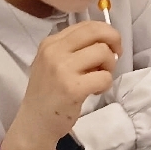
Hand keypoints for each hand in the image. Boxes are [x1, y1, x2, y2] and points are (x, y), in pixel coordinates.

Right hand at [1, 21, 119, 149]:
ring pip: (103, 53)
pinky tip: (95, 91)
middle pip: (97, 32)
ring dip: (109, 67)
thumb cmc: (48, 93)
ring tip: (98, 79)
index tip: (110, 46)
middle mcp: (54, 52)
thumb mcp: (53, 63)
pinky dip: (105, 84)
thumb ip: (75, 49)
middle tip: (115, 56)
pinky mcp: (73, 88)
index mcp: (50, 43)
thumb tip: (107, 39)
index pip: (86, 25)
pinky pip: (105, 77)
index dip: (105, 32)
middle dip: (114, 41)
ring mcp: (62, 69)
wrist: (34, 124)